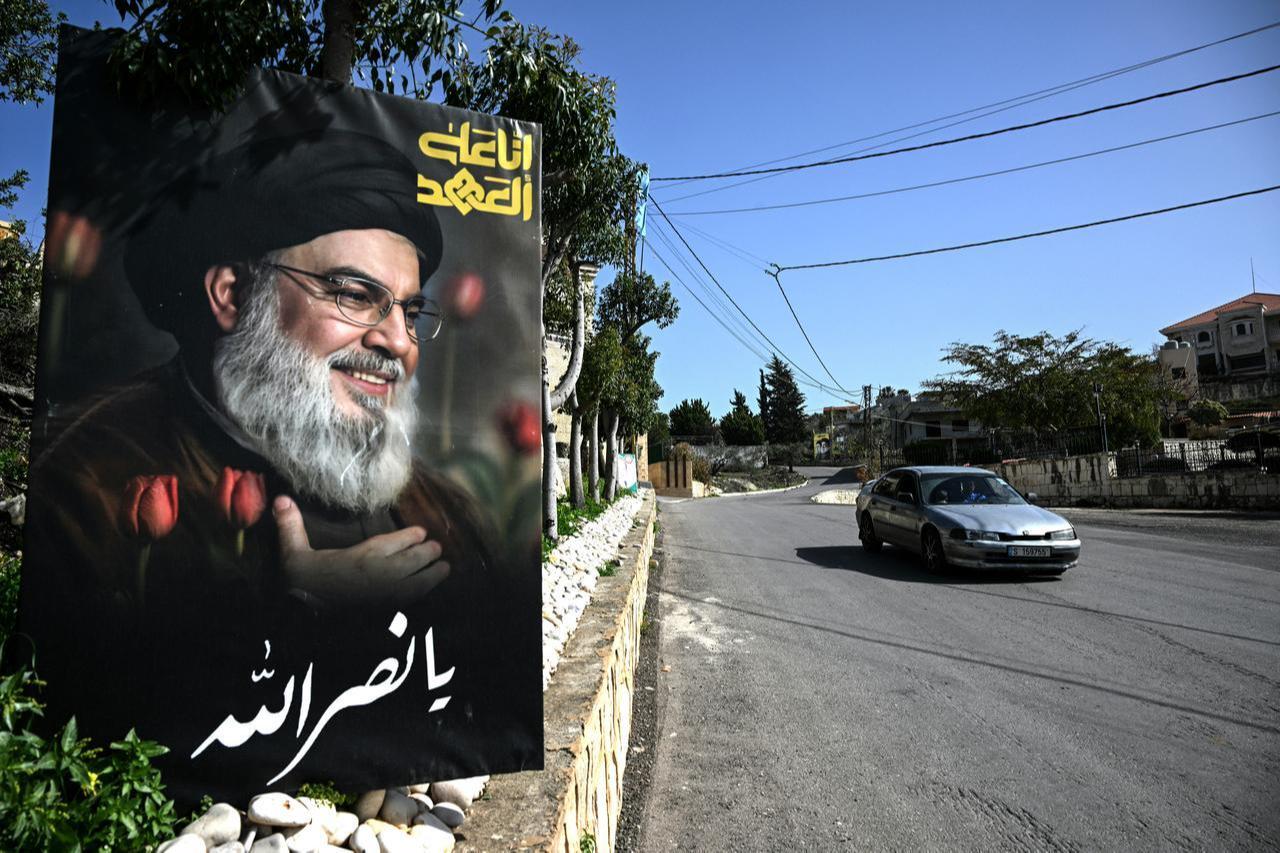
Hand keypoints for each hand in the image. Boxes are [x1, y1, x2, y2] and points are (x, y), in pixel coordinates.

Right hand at [272, 495, 450, 604]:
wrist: (305, 623)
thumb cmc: (302, 586)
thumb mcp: (294, 555)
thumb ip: (291, 527)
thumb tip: (280, 498)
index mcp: (362, 557)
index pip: (394, 542)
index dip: (410, 537)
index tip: (421, 533)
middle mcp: (380, 574)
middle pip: (413, 560)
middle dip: (427, 553)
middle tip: (438, 548)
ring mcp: (387, 595)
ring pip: (419, 581)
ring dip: (434, 573)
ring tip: (446, 568)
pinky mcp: (388, 612)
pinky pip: (413, 600)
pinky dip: (426, 593)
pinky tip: (431, 589)